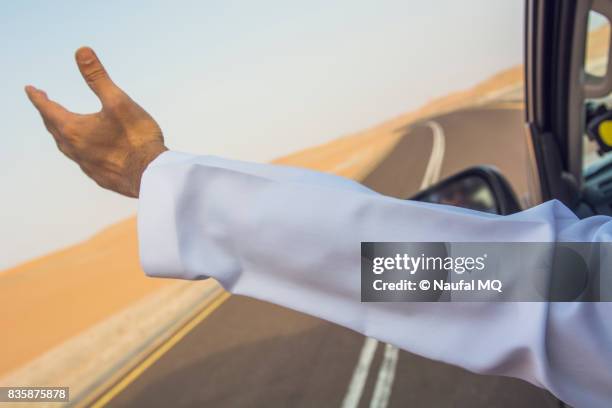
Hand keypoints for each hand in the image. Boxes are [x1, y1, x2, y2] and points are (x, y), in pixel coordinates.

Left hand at [25, 47, 167, 197]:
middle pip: (54, 128)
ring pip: (67, 146)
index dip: (38, 97)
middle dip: (48, 114)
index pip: (48, 109)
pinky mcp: (101, 176)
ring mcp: (87, 165)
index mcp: (75, 130)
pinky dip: (79, 149)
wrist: (151, 175)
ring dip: (61, 132)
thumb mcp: (118, 101)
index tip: (30, 89)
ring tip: (63, 126)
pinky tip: (89, 150)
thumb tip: (81, 51)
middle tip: (45, 102)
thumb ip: (97, 77)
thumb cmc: (137, 137)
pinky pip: (82, 160)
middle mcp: (76, 149)